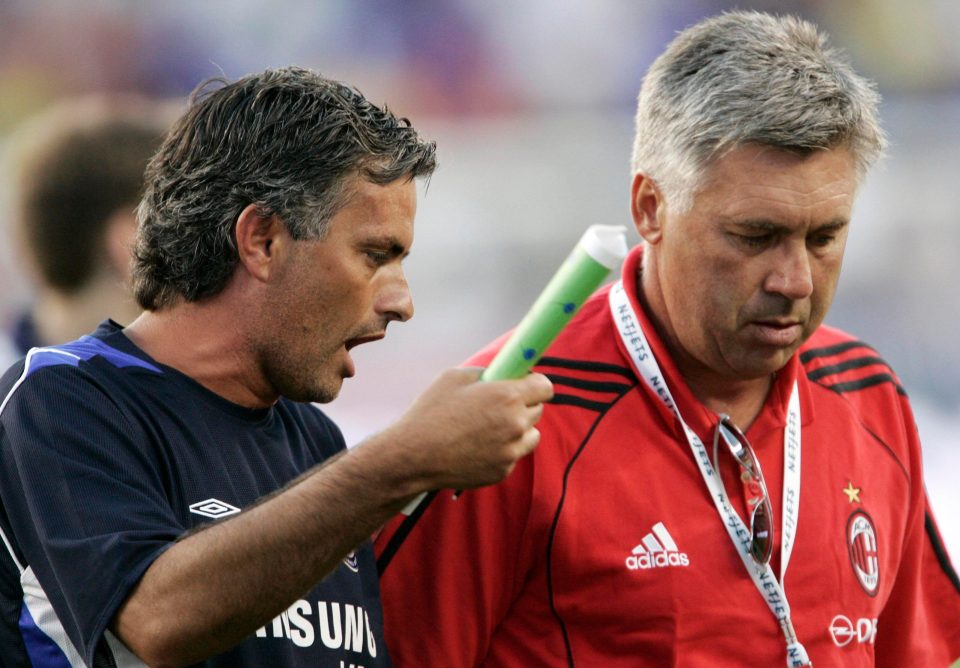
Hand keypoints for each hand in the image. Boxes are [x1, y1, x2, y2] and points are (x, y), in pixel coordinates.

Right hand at [381, 367, 553, 490]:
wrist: (414, 456)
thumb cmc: (431, 412)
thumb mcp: (454, 377)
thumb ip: (486, 373)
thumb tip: (502, 373)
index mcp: (507, 396)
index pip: (545, 386)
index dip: (535, 384)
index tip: (526, 384)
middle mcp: (516, 424)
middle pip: (538, 410)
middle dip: (523, 405)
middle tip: (498, 405)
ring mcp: (511, 451)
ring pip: (531, 435)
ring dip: (518, 430)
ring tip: (489, 428)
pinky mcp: (503, 471)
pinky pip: (514, 455)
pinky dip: (503, 450)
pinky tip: (478, 446)